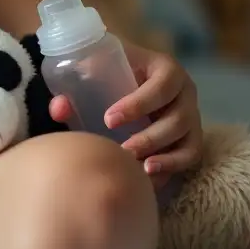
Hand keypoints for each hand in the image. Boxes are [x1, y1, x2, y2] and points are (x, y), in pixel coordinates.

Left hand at [50, 41, 202, 178]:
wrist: (118, 77)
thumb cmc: (107, 71)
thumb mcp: (91, 70)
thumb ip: (72, 87)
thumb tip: (59, 109)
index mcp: (165, 69)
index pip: (162, 86)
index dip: (139, 104)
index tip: (109, 119)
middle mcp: (184, 94)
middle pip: (179, 119)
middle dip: (150, 137)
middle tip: (121, 149)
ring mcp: (190, 118)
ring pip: (188, 142)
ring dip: (165, 158)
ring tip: (137, 168)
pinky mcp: (188, 139)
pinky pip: (189, 157)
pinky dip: (171, 169)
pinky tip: (146, 178)